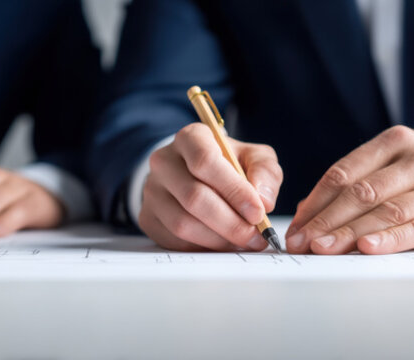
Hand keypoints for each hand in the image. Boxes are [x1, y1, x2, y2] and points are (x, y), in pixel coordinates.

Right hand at [139, 123, 283, 251]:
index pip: (205, 161)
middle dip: (231, 223)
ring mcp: (151, 191)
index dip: (234, 190)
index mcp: (190, 138)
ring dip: (219, 239)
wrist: (194, 174)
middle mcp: (164, 161)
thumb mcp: (253, 158)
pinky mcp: (148, 217)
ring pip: (183, 223)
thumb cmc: (228, 165)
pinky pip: (175, 240)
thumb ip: (265, 173)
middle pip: (194, 197)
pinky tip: (223, 243)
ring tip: (244, 242)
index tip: (258, 212)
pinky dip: (204, 247)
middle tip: (256, 236)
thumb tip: (263, 201)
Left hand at [286, 125, 413, 254]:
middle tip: (302, 243)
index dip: (315, 203)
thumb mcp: (392, 172)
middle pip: (362, 192)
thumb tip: (304, 215)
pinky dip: (390, 240)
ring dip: (350, 233)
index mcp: (395, 141)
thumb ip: (353, 187)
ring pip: (387, 211)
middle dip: (326, 221)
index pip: (344, 172)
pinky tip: (367, 248)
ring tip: (323, 249)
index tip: (295, 228)